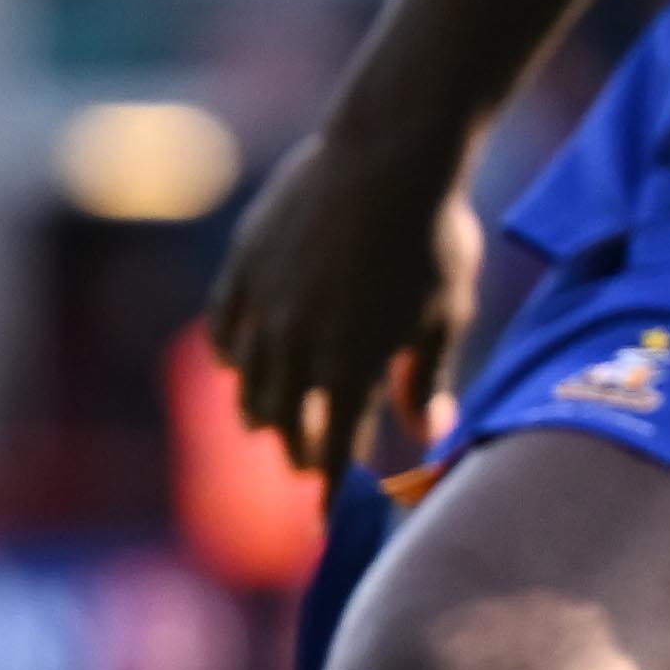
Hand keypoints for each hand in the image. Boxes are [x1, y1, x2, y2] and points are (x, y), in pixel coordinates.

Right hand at [203, 111, 489, 478]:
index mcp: (352, 367)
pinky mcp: (244, 265)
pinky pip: (223, 326)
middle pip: (286, 423)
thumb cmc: (433, 234)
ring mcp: (264, 306)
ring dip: (259, 410)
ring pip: (246, 382)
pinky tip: (233, 363)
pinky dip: (227, 353)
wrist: (389, 154)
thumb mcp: (446, 312)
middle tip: (309, 465)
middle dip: (299, 452)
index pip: (335, 450)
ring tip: (265, 423)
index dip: (332, 489)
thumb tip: (428, 432)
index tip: (332, 515)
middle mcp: (297, 347)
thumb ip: (430, 376)